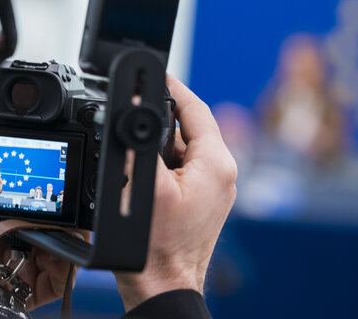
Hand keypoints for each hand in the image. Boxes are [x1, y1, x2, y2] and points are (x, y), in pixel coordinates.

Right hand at [113, 75, 237, 310]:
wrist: (163, 285)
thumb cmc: (158, 247)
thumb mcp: (147, 185)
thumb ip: (143, 141)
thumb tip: (136, 107)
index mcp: (217, 163)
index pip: (196, 108)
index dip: (173, 87)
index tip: (155, 73)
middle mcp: (223, 172)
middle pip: (190, 126)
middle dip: (162, 117)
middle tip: (135, 112)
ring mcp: (215, 187)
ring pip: (186, 147)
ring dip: (161, 143)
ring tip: (136, 151)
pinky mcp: (204, 199)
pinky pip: (185, 166)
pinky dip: (165, 162)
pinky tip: (144, 173)